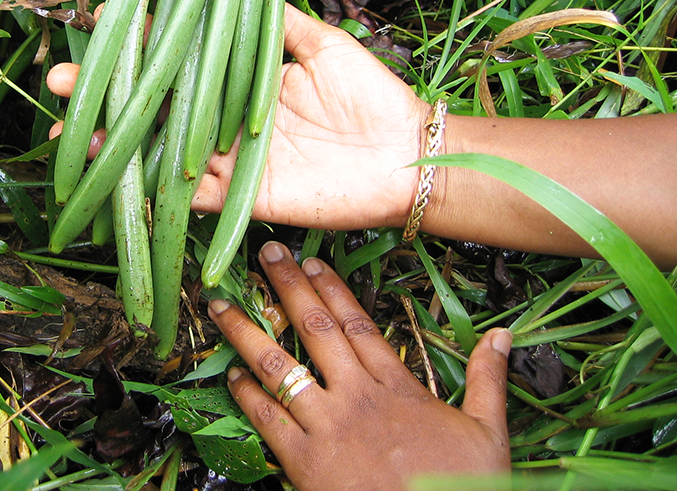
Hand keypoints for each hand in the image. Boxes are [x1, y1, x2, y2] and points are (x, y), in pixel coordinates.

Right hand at [47, 4, 431, 230]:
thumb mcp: (321, 41)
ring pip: (160, 152)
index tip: (98, 31)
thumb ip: (275, 18)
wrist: (406, 154)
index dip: (137, 48)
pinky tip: (114, 172)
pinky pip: (190, 195)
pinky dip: (154, 187)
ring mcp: (230, 159)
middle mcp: (226, 120)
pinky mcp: (243, 196)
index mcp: (240, 80)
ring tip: (69, 131)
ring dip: (114, 142)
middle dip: (106, 95)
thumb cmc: (371, 94)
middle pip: (155, 107)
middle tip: (57, 81)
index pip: (178, 59)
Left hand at [209, 242, 511, 490]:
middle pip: (314, 328)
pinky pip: (268, 420)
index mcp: (397, 386)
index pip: (357, 322)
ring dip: (245, 332)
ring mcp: (327, 427)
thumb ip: (489, 379)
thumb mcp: (489, 433)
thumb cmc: (463, 490)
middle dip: (286, 287)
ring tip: (218, 305)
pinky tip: (229, 375)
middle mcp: (357, 396)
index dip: (331, 287)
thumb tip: (502, 335)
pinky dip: (246, 395)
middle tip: (264, 254)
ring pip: (278, 366)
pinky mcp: (305, 463)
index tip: (311, 261)